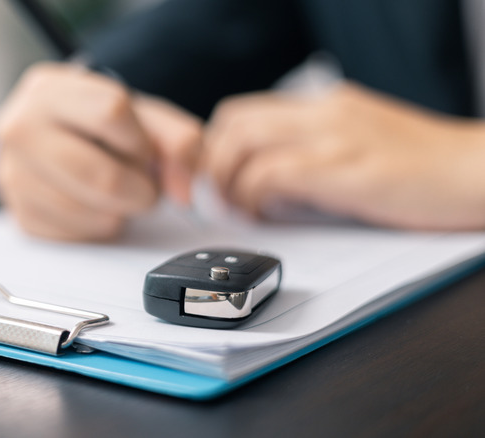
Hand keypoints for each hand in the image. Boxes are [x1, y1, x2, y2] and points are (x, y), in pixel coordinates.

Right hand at [0, 62, 201, 240]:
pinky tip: (94, 205)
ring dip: (119, 211)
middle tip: (141, 185)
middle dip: (139, 189)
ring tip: (115, 192)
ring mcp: (12, 175)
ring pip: (90, 212)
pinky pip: (77, 235)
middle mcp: (19, 129)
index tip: (141, 150)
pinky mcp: (21, 216)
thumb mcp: (142, 116)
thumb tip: (184, 190)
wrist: (54, 141)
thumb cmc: (98, 127)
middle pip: (102, 176)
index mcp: (49, 90)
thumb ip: (178, 141)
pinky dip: (98, 226)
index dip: (141, 141)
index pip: (112, 112)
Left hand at [201, 81, 484, 229]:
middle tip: (220, 197)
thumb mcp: (361, 145)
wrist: (479, 172)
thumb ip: (317, 153)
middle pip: (233, 122)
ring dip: (229, 181)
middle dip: (214, 163)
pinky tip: (266, 214)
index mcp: (326, 106)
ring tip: (240, 209)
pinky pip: (273, 173)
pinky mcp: (346, 170)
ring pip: (244, 143)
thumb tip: (269, 182)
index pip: (244, 111)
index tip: (218, 179)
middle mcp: (324, 113)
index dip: (217, 146)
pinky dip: (255, 196)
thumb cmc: (425, 169)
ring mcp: (335, 138)